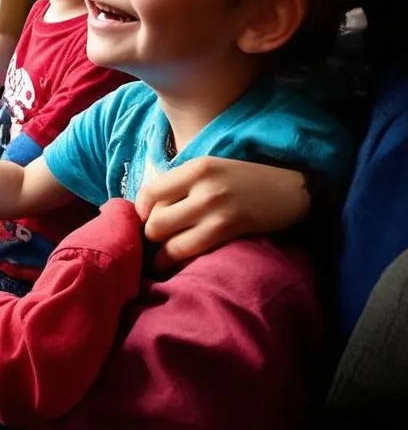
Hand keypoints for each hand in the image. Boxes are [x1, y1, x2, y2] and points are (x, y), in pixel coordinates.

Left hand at [134, 157, 309, 266]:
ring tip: (163, 257)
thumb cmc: (243, 180)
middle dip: (151, 235)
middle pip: (155, 221)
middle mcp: (202, 187)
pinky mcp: (229, 231)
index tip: (145, 218)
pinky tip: (182, 262)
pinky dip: (180, 260)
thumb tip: (147, 208)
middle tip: (156, 240)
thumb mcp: (209, 169)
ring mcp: (216, 210)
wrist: (289, 191)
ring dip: (162, 254)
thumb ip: (180, 184)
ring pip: (170, 242)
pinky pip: (192, 251)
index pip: (149, 192)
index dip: (140, 210)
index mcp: (194, 168)